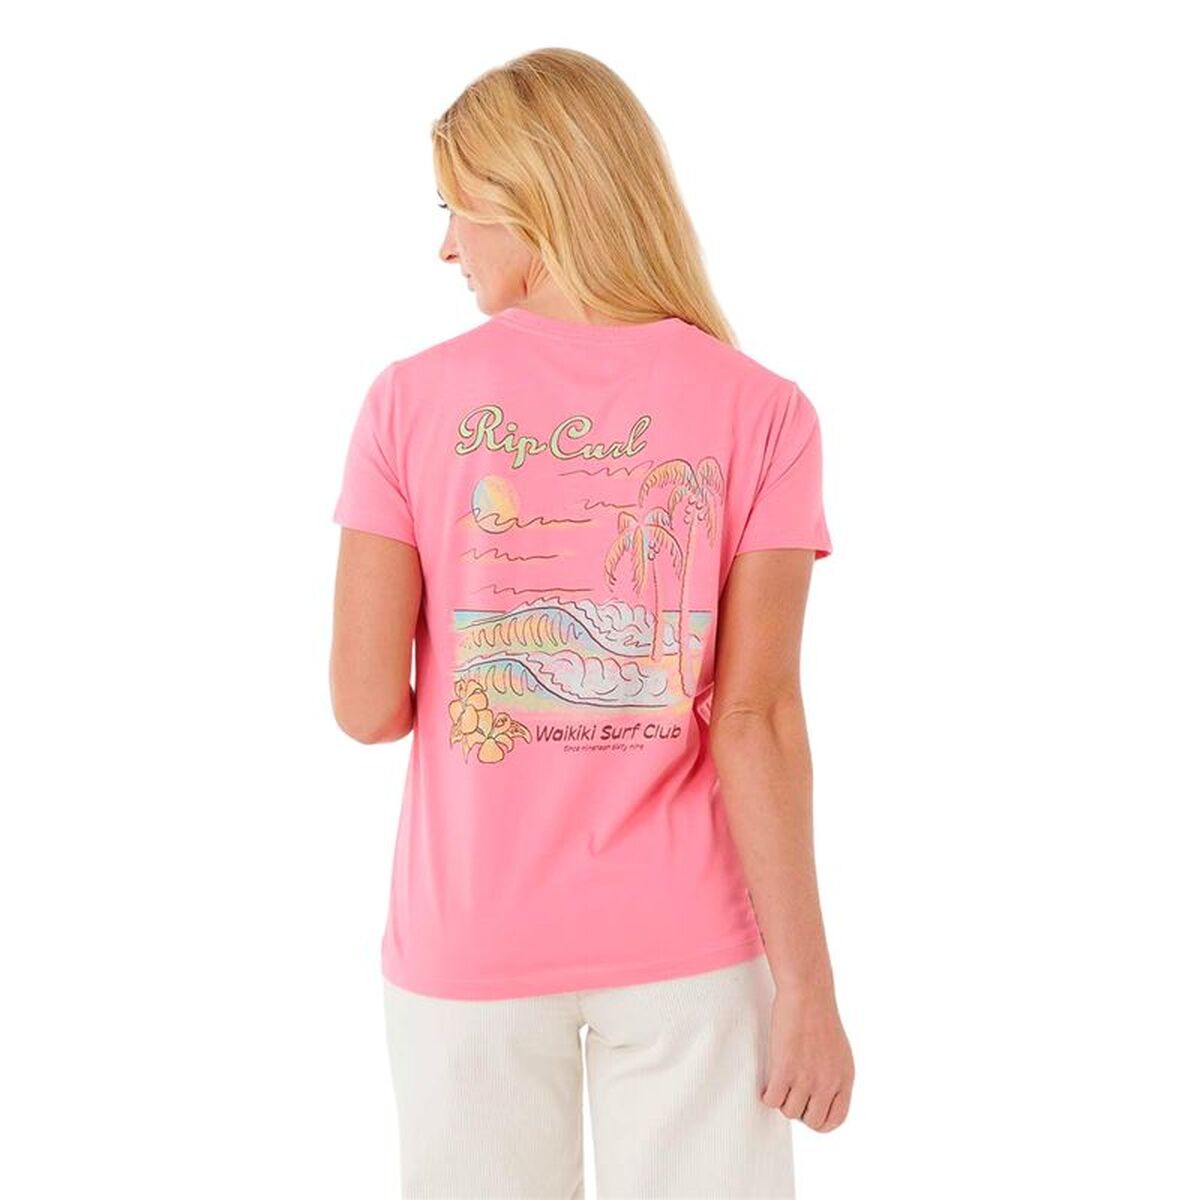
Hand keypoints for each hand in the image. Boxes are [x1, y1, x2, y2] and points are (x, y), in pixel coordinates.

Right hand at [760, 985, 854, 1131]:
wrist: (807, 992)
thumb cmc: (819, 1015)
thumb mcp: (838, 1052)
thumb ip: (834, 1076)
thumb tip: (822, 1097)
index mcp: (844, 1079)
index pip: (835, 1120)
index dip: (818, 1120)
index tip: (807, 1109)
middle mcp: (828, 1082)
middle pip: (811, 1120)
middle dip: (799, 1109)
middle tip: (790, 1091)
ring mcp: (807, 1078)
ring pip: (789, 1111)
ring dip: (781, 1099)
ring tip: (778, 1082)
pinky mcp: (785, 1069)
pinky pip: (772, 1099)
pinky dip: (766, 1094)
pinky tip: (767, 1082)